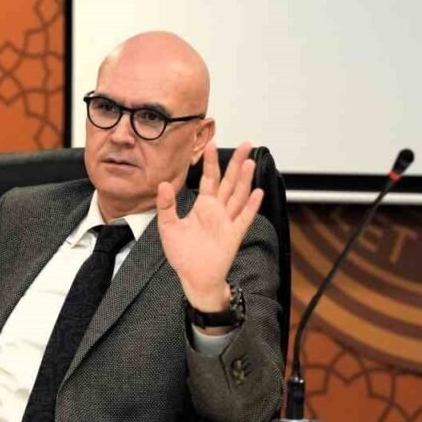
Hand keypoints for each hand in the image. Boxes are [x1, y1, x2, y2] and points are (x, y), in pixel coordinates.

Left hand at [156, 140, 263, 312]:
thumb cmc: (183, 254)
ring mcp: (227, 222)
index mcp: (203, 207)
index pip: (209, 179)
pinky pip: (244, 219)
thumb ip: (166, 206)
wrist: (194, 278)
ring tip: (250, 162)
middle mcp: (218, 211)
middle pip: (230, 182)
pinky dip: (252, 206)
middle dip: (237, 163)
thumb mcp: (168, 227)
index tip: (212, 143)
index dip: (211, 162)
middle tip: (246, 144)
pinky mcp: (233, 236)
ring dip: (245, 180)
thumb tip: (163, 184)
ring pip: (239, 196)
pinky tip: (258, 193)